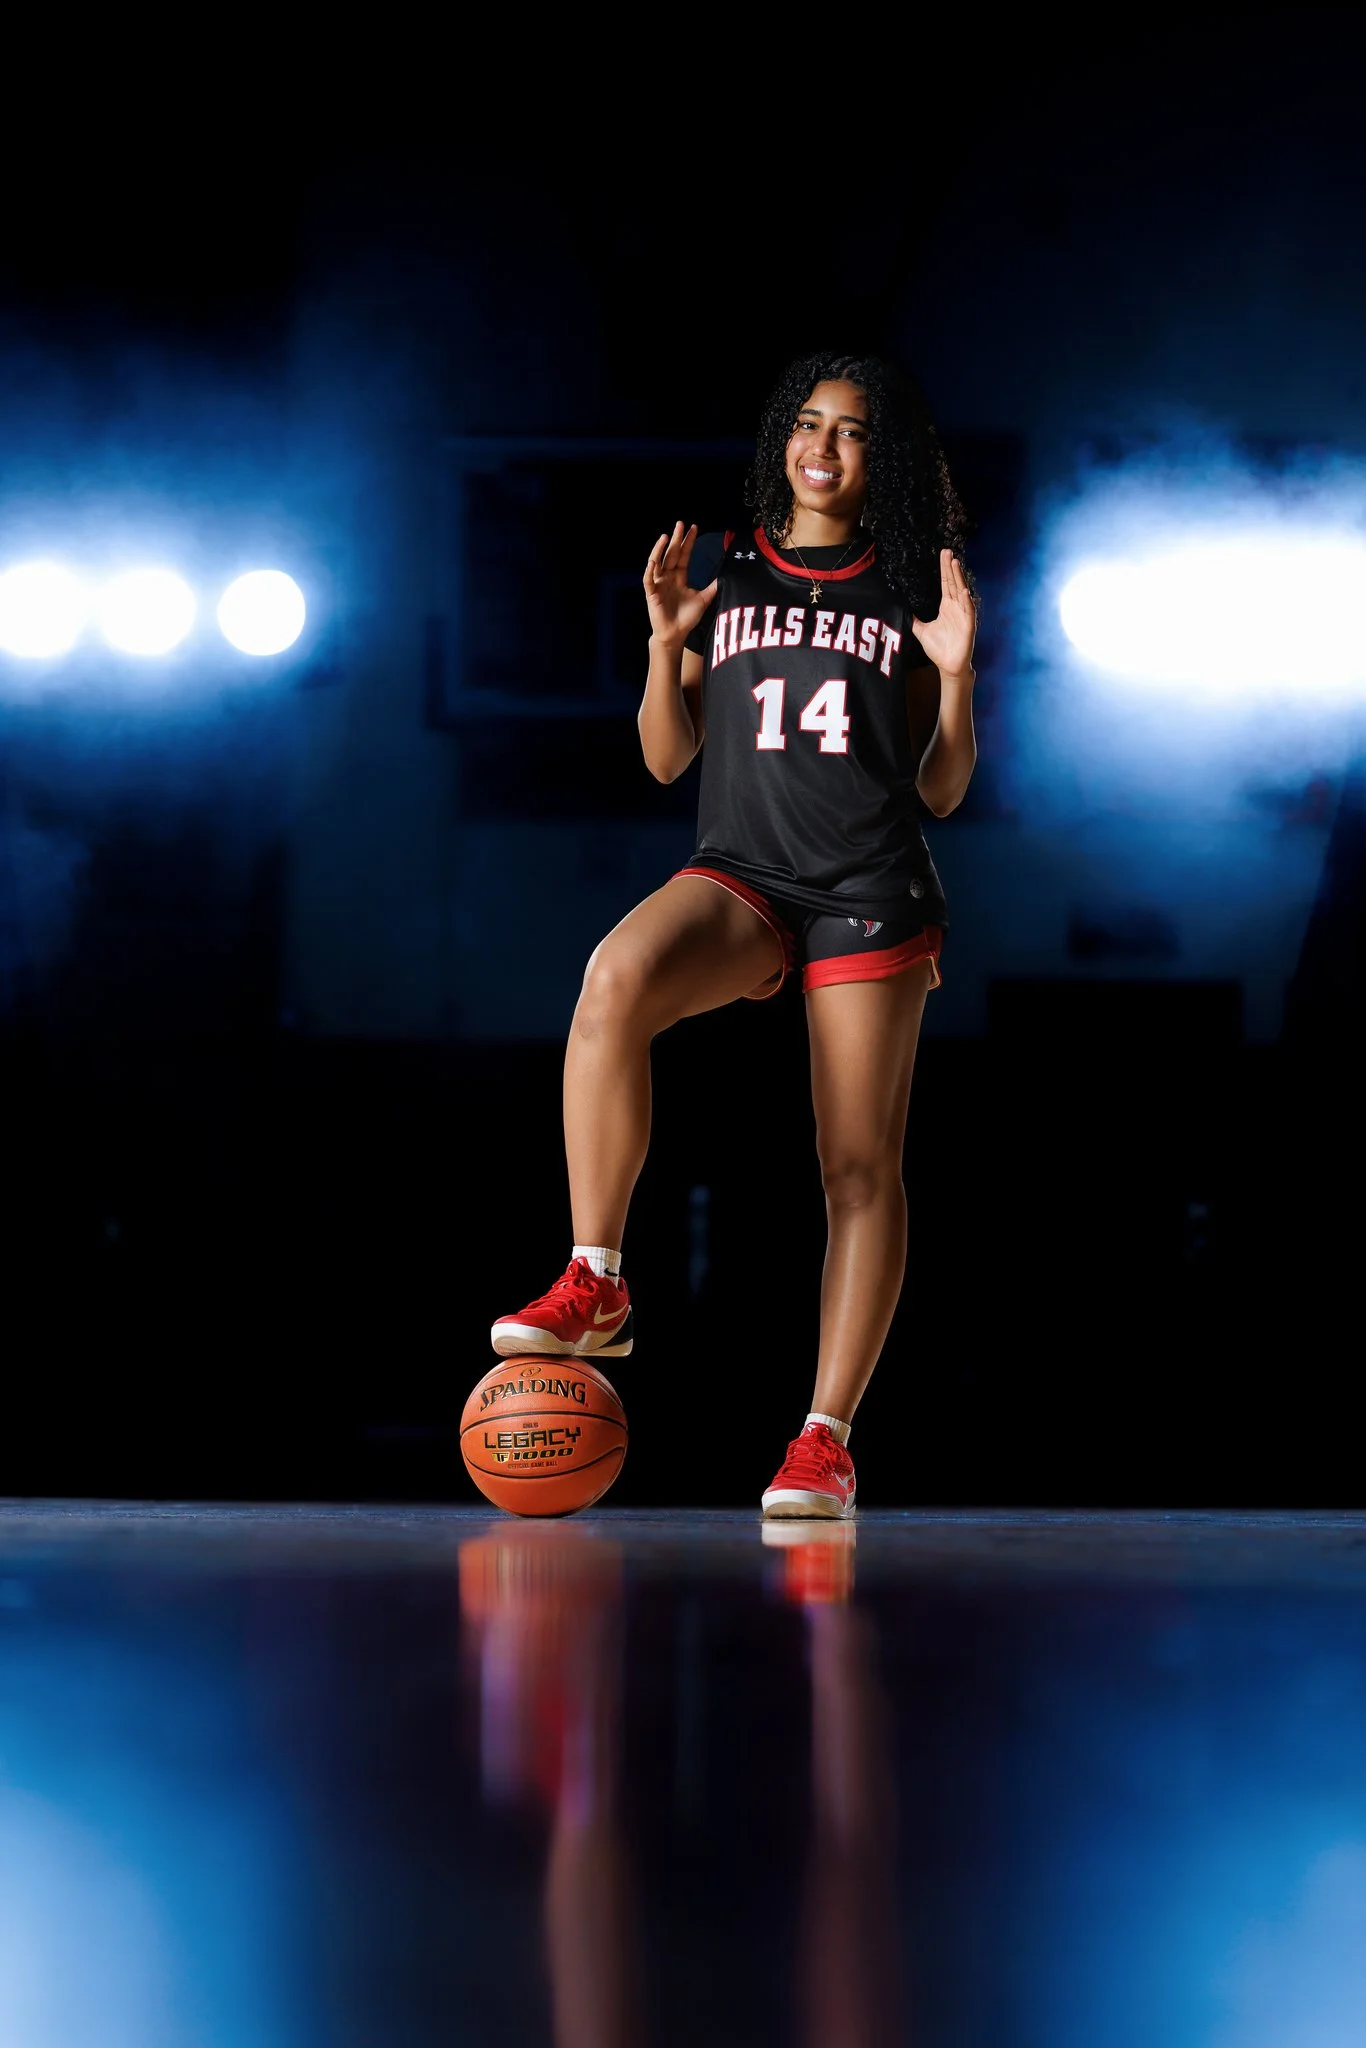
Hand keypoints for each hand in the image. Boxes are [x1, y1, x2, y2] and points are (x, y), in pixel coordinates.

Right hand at [643, 522, 716, 647]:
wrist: (675, 634)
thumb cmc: (687, 617)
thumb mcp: (704, 599)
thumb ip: (713, 587)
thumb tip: (727, 576)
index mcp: (679, 576)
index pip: (684, 555)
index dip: (688, 542)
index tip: (694, 528)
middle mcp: (668, 577)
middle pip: (671, 554)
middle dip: (675, 539)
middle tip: (680, 524)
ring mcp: (659, 584)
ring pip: (657, 562)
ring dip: (660, 549)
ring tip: (665, 537)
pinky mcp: (651, 594)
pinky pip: (648, 580)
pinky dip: (649, 571)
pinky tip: (653, 561)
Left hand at [911, 549, 976, 676]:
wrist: (948, 666)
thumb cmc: (938, 649)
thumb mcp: (921, 631)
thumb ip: (914, 619)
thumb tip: (902, 611)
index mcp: (946, 606)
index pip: (945, 583)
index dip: (944, 569)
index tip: (943, 554)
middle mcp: (956, 607)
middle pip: (953, 583)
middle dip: (950, 567)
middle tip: (948, 551)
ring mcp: (963, 615)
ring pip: (961, 592)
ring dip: (959, 578)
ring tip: (955, 563)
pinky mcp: (968, 625)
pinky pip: (968, 610)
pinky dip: (966, 600)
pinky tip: (964, 590)